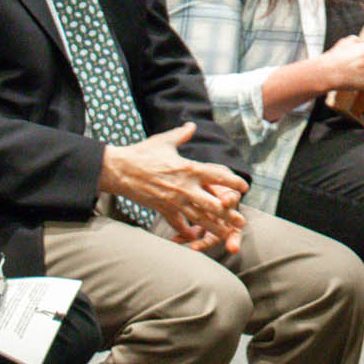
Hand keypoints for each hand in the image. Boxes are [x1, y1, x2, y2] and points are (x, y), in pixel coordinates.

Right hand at [100, 124, 248, 253]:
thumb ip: (181, 135)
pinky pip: (177, 223)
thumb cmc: (142, 153)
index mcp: (190, 169)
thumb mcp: (164, 140)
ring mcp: (174, 201)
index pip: (219, 175)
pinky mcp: (162, 209)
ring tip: (227, 235)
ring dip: (214, 227)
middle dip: (228, 214)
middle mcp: (185, 187)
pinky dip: (185, 231)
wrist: (119, 169)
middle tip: (241, 222)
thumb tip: (191, 125)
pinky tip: (193, 237)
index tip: (244, 187)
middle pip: (213, 204)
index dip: (234, 181)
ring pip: (199, 218)